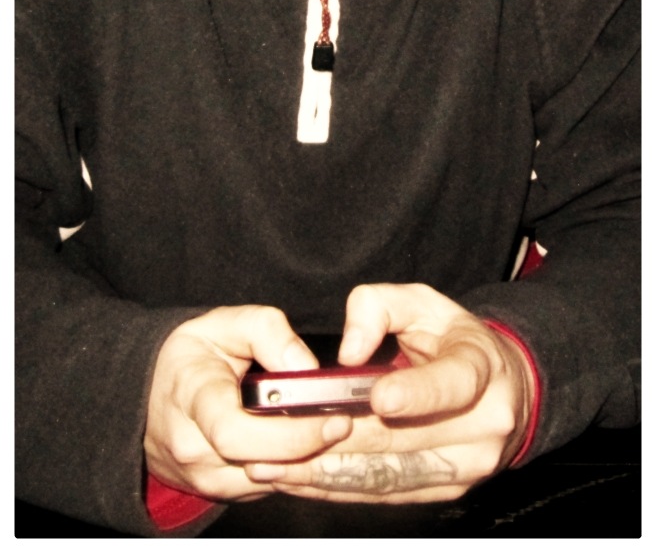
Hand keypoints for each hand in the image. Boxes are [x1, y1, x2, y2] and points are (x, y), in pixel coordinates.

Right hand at [144, 305, 351, 500]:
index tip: (333, 417)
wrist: (149, 392)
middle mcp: (192, 447)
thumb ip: (268, 332)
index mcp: (192, 398)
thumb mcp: (225, 323)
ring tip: (330, 428)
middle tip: (345, 422)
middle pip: (260, 464)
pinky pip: (265, 486)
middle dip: (310, 446)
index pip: (236, 433)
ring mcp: (203, 476)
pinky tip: (308, 440)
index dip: (291, 433)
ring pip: (268, 481)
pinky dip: (291, 467)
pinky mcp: (218, 492)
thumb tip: (306, 368)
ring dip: (304, 459)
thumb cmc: (193, 354)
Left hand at [245, 283, 534, 503]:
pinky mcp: (446, 490)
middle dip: (341, 438)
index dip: (415, 394)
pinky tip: (299, 480)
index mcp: (481, 368)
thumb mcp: (421, 301)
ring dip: (328, 474)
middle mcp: (482, 425)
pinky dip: (339, 489)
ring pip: (390, 476)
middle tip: (285, 434)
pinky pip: (386, 493)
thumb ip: (378, 307)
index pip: (452, 384)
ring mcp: (466, 466)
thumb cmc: (451, 337)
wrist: (502, 387)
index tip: (377, 398)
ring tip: (277, 467)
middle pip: (405, 438)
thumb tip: (348, 352)